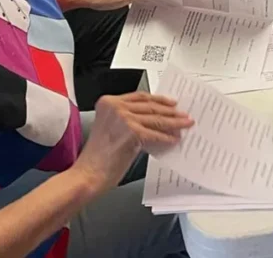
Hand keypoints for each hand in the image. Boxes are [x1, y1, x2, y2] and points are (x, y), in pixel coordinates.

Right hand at [72, 93, 192, 195]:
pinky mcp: (131, 132)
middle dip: (170, 111)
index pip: (140, 97)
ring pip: (155, 118)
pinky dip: (166, 138)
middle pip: (150, 106)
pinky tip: (174, 140)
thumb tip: (155, 121)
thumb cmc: (97, 158)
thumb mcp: (111, 129)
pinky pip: (155, 134)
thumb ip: (129, 120)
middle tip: (183, 114)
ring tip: (185, 124)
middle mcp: (115, 106)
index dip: (158, 100)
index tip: (171, 103)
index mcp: (108, 102)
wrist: (87, 175)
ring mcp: (123, 118)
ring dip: (173, 122)